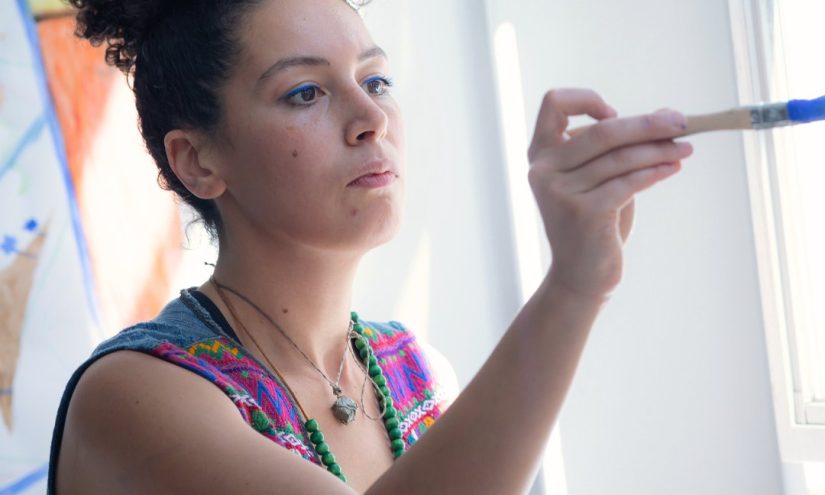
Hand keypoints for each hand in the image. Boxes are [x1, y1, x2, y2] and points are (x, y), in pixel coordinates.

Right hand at [527, 89, 691, 298]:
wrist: (581, 274)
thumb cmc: (594, 221)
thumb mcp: (601, 178)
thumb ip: (620, 147)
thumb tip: (666, 114)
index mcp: (542, 154)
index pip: (554, 104)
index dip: (586, 100)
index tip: (614, 114)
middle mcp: (544, 170)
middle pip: (602, 131)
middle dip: (647, 124)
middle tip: (682, 123)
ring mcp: (560, 192)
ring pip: (620, 158)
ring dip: (659, 150)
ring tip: (686, 148)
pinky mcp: (583, 212)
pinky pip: (628, 182)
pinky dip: (655, 172)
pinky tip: (673, 167)